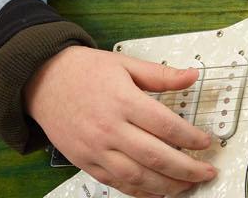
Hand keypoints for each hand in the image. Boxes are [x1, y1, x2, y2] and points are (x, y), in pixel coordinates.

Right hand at [23, 46, 216, 196]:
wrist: (41, 80)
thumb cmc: (82, 70)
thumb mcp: (123, 63)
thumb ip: (160, 74)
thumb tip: (192, 76)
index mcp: (122, 100)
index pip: (166, 125)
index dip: (191, 137)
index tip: (206, 142)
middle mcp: (109, 128)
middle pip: (156, 156)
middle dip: (187, 169)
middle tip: (206, 171)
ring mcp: (96, 148)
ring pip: (138, 176)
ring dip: (167, 185)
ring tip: (187, 185)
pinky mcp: (86, 162)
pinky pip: (117, 184)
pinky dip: (140, 192)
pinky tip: (157, 192)